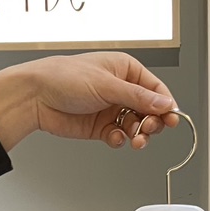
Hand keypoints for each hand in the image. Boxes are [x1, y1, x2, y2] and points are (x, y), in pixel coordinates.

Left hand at [0, 52, 178, 153]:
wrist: (37, 97)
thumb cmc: (65, 78)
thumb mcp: (107, 85)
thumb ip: (138, 98)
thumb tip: (164, 104)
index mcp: (125, 70)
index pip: (155, 89)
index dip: (165, 106)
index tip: (172, 119)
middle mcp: (121, 89)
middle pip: (149, 111)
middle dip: (151, 123)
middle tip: (148, 130)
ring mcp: (111, 109)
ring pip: (136, 126)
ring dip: (138, 135)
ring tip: (134, 140)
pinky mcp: (101, 127)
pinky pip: (119, 137)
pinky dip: (120, 140)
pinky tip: (114, 137)